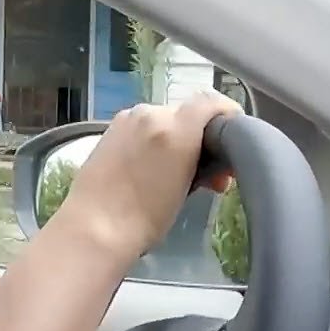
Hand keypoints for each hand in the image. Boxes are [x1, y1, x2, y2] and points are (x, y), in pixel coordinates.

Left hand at [48, 90, 241, 263]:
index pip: (211, 103)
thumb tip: (215, 160)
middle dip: (201, 135)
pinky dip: (154, 140)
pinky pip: (142, 127)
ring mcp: (126, 120)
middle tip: (208, 171)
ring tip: (179, 172)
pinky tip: (153, 168)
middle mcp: (150, 114)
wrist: (95, 227)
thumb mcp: (187, 188)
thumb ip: (205, 163)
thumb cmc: (146, 218)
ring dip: (177, 138)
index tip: (234, 135)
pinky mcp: (109, 129)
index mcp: (174, 127)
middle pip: (187, 113)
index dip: (228, 114)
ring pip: (164, 119)